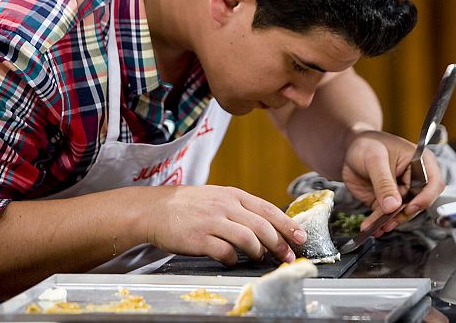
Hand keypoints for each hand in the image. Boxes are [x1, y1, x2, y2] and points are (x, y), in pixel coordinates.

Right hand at [144, 185, 306, 264]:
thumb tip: (268, 226)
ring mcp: (212, 221)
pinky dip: (233, 259)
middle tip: (288, 257)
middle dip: (280, 244)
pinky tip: (232, 260)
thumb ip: (240, 209)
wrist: (155, 210)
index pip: (268, 209)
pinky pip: (225, 252)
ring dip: (259, 252)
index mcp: (232, 195)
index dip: (287, 224)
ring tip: (260, 259)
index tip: (300, 237)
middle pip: (262, 226)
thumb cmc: (189, 206)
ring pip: (248, 239)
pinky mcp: (199, 238)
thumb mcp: (217, 197)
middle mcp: (225, 206)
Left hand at [342, 129, 444, 234]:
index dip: (425, 198)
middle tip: (387, 220)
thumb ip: (384, 182)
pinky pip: (386, 215)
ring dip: (389, 221)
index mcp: (420, 162)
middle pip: (417, 203)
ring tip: (376, 226)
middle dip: (402, 214)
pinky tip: (371, 226)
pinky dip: (378, 222)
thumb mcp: (375, 159)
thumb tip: (393, 205)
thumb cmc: (367, 144)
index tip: (410, 207)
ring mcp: (401, 191)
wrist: (351, 148)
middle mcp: (415, 179)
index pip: (433, 184)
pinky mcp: (388, 201)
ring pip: (401, 212)